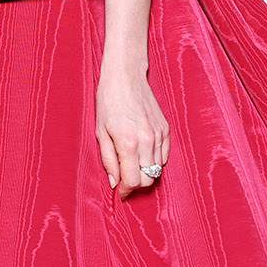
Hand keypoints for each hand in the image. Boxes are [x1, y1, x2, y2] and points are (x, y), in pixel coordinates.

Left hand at [95, 61, 168, 199]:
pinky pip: (164, 155)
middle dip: (136, 184)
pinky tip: (142, 153)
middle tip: (125, 179)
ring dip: (145, 172)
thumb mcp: (101, 131)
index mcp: (128, 144)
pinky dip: (154, 160)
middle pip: (148, 179)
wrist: (125, 76)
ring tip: (132, 165)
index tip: (120, 191)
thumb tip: (114, 182)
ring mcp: (159, 135)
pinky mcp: (166, 129)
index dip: (125, 190)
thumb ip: (108, 160)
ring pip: (157, 169)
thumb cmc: (109, 101)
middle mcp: (147, 141)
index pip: (133, 181)